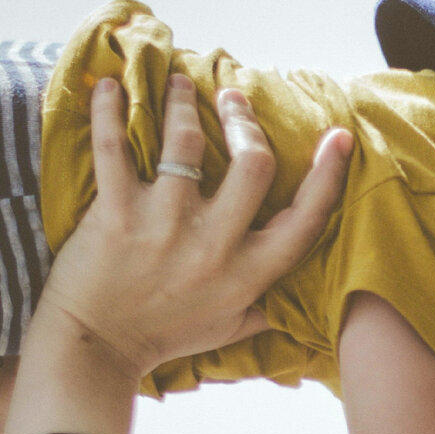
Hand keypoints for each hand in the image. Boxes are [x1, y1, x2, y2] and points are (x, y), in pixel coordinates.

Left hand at [38, 75, 351, 381]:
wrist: (97, 349)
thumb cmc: (167, 336)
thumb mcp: (232, 328)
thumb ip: (271, 305)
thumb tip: (307, 295)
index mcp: (249, 273)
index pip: (305, 218)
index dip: (328, 174)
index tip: (337, 137)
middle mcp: (215, 246)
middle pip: (253, 164)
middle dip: (246, 121)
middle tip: (233, 99)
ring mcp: (165, 226)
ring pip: (185, 141)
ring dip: (183, 102)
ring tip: (180, 84)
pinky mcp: (117, 214)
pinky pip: (114, 148)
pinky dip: (109, 110)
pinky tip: (110, 86)